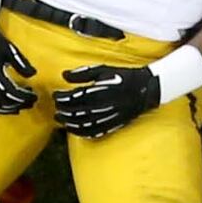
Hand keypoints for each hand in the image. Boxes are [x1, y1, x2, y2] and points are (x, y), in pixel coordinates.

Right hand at [0, 10, 38, 115]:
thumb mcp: (9, 49)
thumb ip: (21, 63)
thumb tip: (32, 74)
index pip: (10, 91)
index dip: (23, 96)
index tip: (34, 96)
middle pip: (3, 100)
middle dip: (19, 103)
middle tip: (31, 102)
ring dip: (9, 108)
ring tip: (21, 106)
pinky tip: (6, 107)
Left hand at [53, 60, 168, 139]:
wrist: (146, 88)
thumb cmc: (123, 77)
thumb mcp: (104, 70)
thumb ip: (83, 73)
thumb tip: (64, 75)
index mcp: (99, 91)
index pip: (73, 97)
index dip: (61, 97)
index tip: (56, 95)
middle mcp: (102, 106)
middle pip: (75, 112)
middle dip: (62, 110)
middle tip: (56, 107)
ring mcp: (107, 117)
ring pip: (82, 124)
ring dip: (68, 123)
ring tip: (60, 119)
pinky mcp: (112, 125)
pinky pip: (93, 132)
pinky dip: (81, 132)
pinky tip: (74, 129)